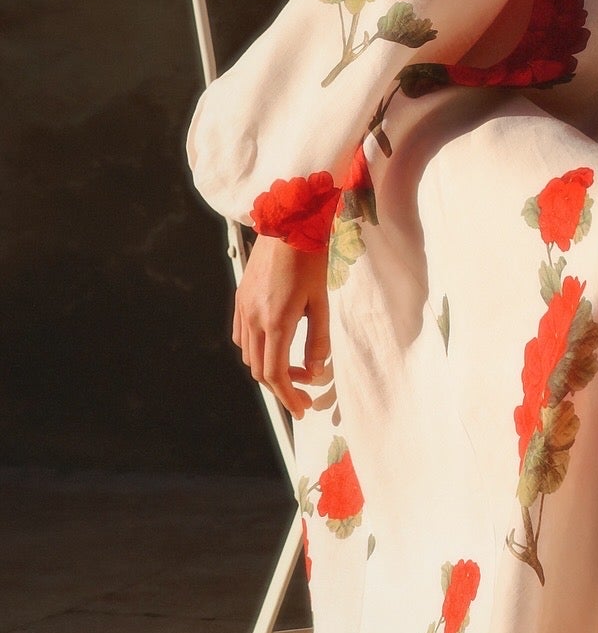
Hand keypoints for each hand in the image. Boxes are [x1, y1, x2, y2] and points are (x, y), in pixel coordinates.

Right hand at [233, 235, 330, 417]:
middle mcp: (253, 319)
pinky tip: (275, 344)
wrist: (288, 223)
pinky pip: (242, 336)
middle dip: (283, 386)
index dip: (289, 397)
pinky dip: (256, 349)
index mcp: (276, 322)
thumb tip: (315, 371)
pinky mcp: (240, 298)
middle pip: (260, 369)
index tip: (303, 409)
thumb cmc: (311, 259)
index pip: (275, 374)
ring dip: (269, 368)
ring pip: (249, 355)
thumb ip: (318, 340)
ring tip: (295, 367)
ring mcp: (243, 308)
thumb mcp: (322, 302)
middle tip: (306, 390)